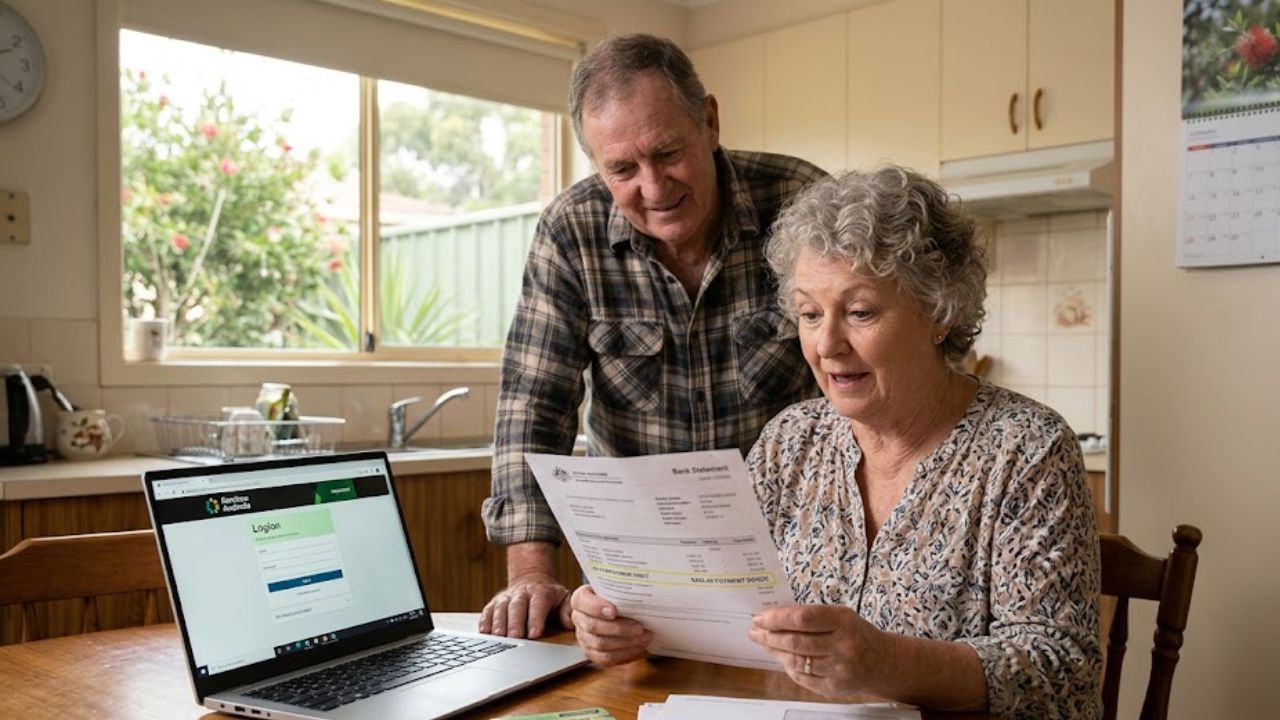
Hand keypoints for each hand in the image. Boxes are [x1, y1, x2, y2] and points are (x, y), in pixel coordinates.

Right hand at [477, 572, 572, 638]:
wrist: (532, 579)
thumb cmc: (549, 596)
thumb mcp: (564, 598)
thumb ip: (568, 610)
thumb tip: (570, 623)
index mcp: (541, 592)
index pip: (538, 605)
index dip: (536, 619)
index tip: (534, 634)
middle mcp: (522, 593)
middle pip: (516, 606)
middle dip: (515, 622)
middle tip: (515, 637)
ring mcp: (506, 597)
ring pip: (500, 608)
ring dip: (499, 623)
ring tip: (499, 637)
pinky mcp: (494, 603)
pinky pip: (487, 611)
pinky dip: (485, 621)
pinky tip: (485, 632)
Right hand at [570, 585, 651, 665]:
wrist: (616, 610)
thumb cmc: (616, 598)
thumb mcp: (616, 589)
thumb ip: (621, 590)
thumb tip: (639, 591)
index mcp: (580, 599)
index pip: (581, 601)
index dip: (596, 607)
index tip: (614, 611)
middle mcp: (578, 618)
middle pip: (592, 626)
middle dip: (618, 628)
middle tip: (639, 627)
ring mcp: (583, 637)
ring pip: (601, 644)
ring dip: (626, 642)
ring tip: (645, 637)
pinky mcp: (592, 653)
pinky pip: (607, 657)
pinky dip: (625, 653)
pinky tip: (639, 646)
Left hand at [748, 604, 886, 696]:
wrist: (882, 662)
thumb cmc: (856, 634)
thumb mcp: (840, 615)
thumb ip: (810, 615)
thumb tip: (774, 615)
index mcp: (843, 622)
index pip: (803, 618)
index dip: (777, 618)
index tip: (760, 617)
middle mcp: (842, 646)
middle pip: (795, 642)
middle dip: (769, 636)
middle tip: (755, 631)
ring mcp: (838, 669)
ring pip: (796, 661)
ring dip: (774, 651)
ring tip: (765, 643)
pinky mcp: (834, 687)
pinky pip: (802, 677)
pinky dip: (788, 667)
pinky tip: (782, 658)